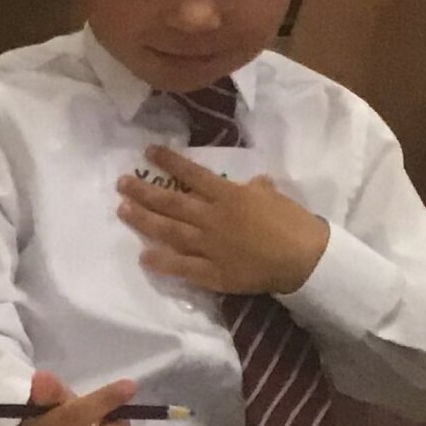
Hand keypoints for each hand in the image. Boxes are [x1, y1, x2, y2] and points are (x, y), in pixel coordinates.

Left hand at [117, 148, 329, 294]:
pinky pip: (182, 266)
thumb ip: (256, 189)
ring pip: (170, 231)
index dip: (169, 162)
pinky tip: (143, 256)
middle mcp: (212, 218)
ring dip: (144, 221)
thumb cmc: (292, 223)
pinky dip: (161, 262)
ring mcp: (209, 246)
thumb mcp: (274, 196)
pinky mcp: (213, 272)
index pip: (192, 174)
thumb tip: (251, 183)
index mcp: (228, 195)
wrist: (304, 258)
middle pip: (171, 202)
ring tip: (122, 210)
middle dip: (143, 191)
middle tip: (121, 183)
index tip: (149, 152)